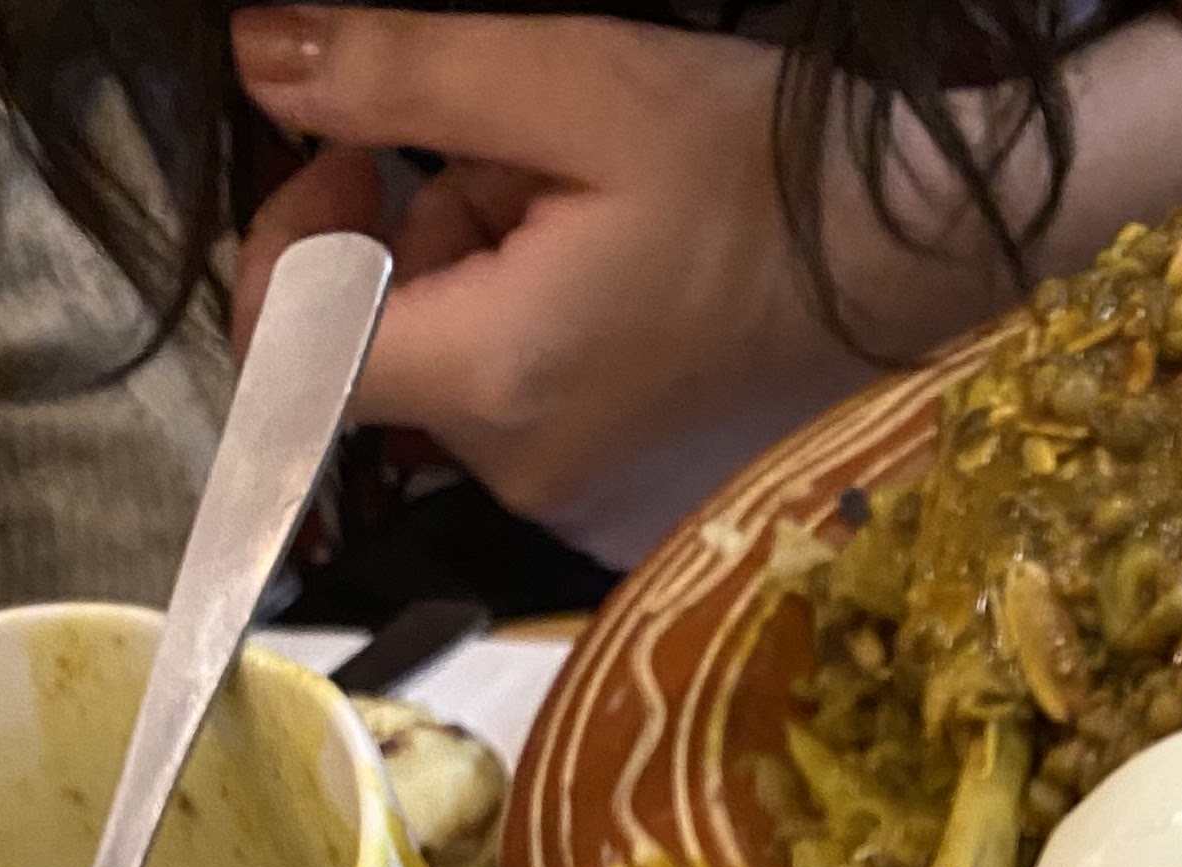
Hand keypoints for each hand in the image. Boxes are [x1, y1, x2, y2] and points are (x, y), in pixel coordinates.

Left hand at [229, 7, 1181, 563]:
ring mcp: (567, 491)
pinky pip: (516, 392)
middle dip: (410, 232)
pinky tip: (612, 255)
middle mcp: (520, 467)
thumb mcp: (578, 83)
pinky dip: (529, 307)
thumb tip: (263, 60)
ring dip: (475, 260)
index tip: (346, 151)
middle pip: (380, 348)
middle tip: (509, 148)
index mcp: (499, 380)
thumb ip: (401, 74)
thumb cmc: (767, 172)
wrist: (917, 258)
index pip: (297, 349)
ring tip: (581, 193)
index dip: (289, 240)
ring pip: (449, 362)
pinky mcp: (609, 487)